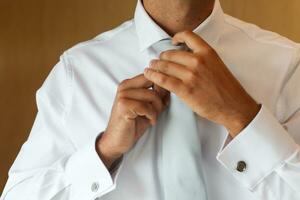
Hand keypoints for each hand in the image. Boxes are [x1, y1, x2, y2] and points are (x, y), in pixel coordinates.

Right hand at [97, 74, 169, 167]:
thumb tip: (169, 88)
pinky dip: (152, 116)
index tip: (164, 101)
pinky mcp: (123, 106)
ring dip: (157, 109)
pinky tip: (149, 122)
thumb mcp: (148, 107)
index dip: (162, 87)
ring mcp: (123, 95)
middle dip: (160, 98)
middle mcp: (125, 87)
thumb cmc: (133, 124)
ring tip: (152, 117)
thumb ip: (156, 95)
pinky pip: (146, 107)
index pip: (152, 75)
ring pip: (152, 95)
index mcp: (129, 84)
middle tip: (158, 111)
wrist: (117, 141)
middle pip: (154, 83)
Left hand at [144, 30, 259, 136]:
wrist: (234, 106)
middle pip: (171, 54)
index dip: (177, 37)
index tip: (172, 42)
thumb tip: (184, 58)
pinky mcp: (185, 90)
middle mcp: (198, 61)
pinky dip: (153, 76)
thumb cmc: (226, 88)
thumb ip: (202, 59)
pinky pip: (164, 80)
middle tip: (156, 62)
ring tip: (150, 68)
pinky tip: (149, 75)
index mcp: (207, 53)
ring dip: (154, 66)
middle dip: (161, 58)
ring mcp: (191, 75)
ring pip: (165, 66)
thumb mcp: (217, 65)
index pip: (188, 35)